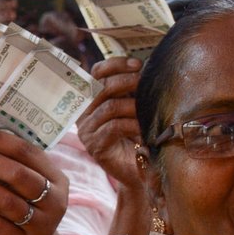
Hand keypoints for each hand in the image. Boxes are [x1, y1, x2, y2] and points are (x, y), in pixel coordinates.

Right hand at [77, 58, 145, 188]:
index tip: (138, 64)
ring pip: (109, 106)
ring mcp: (87, 130)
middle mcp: (84, 113)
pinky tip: (144, 127)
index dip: (116, 64)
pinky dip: (132, 123)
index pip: (96, 73)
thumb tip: (144, 65)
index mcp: (92, 99)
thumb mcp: (135, 106)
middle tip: (146, 83)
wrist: (142, 170)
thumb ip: (132, 89)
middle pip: (101, 87)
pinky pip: (113, 127)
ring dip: (133, 104)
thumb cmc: (139, 136)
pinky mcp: (95, 146)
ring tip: (149, 108)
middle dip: (127, 81)